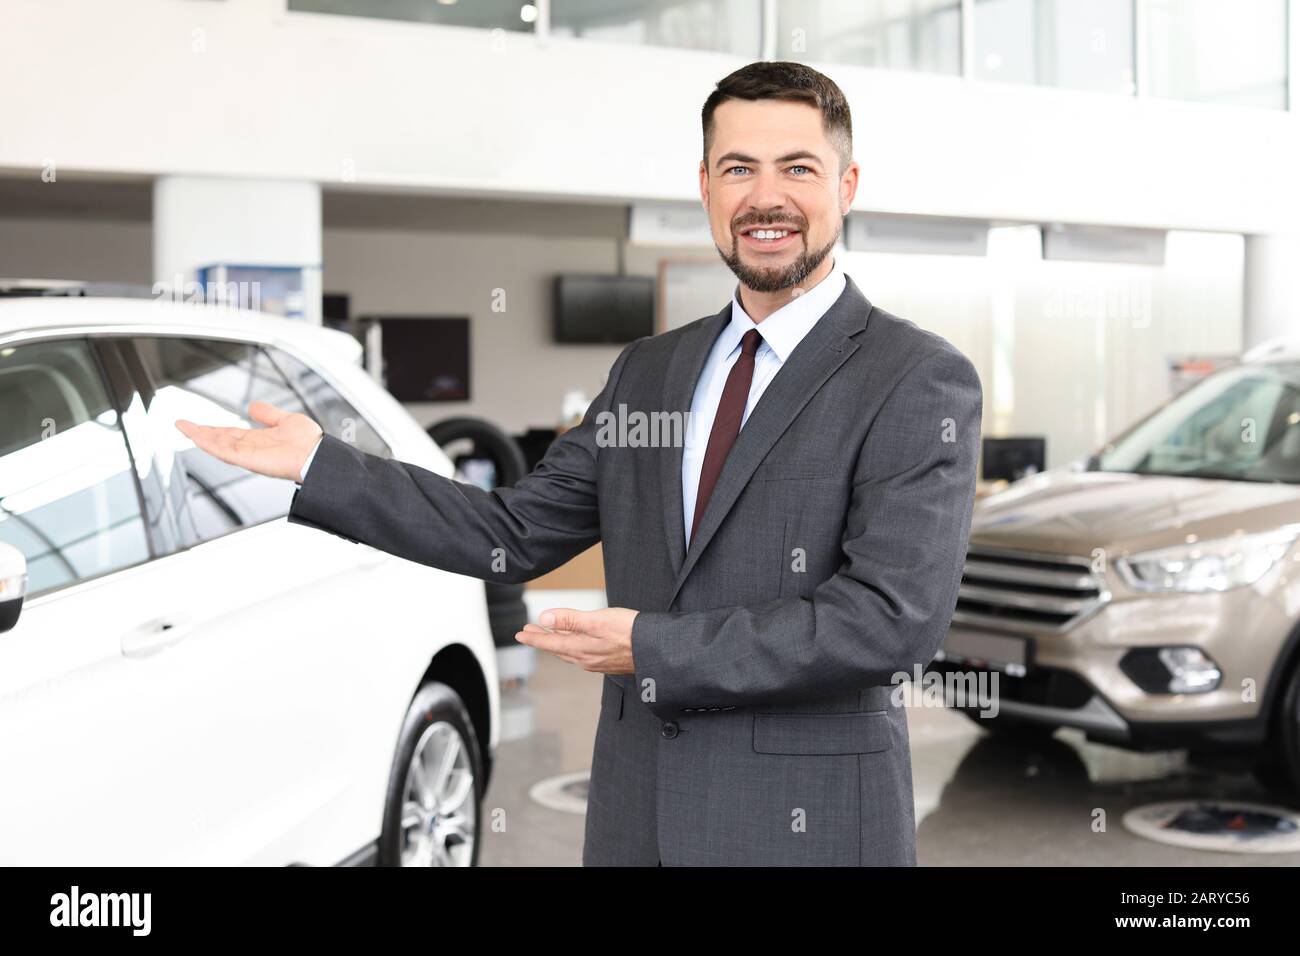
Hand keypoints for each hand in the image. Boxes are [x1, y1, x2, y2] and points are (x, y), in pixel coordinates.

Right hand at [174, 401, 322, 481]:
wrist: (319, 454)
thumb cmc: (309, 442)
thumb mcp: (285, 420)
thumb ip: (268, 414)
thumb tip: (252, 407)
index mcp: (258, 440)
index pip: (229, 434)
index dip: (212, 429)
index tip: (196, 424)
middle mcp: (251, 449)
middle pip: (219, 440)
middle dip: (200, 433)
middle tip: (181, 425)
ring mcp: (249, 456)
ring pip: (219, 446)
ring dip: (200, 437)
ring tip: (184, 428)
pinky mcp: (250, 460)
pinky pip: (227, 453)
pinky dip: (212, 446)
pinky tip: (199, 438)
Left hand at [516, 607, 638, 674]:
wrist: (655, 650)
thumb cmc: (630, 632)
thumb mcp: (597, 620)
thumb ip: (570, 619)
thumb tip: (544, 619)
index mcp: (580, 648)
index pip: (550, 643)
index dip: (534, 638)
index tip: (520, 634)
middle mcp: (585, 659)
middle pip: (557, 648)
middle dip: (542, 639)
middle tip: (528, 632)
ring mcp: (597, 662)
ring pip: (569, 652)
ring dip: (556, 643)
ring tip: (548, 635)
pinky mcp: (608, 661)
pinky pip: (582, 654)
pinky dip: (572, 646)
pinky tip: (575, 643)